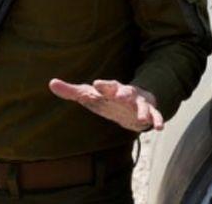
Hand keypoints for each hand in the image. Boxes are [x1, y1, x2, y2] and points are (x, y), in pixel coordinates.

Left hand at [49, 78, 164, 132]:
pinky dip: (158, 120)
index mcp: (112, 89)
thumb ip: (71, 91)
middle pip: (125, 92)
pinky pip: (154, 116)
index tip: (96, 84)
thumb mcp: (89, 95)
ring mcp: (138, 103)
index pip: (107, 85)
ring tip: (142, 119)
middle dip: (123, 94)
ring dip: (142, 111)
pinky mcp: (148, 111)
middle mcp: (126, 94)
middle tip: (120, 96)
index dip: (102, 85)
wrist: (130, 103)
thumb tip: (51, 83)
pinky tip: (160, 128)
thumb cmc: (105, 98)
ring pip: (142, 105)